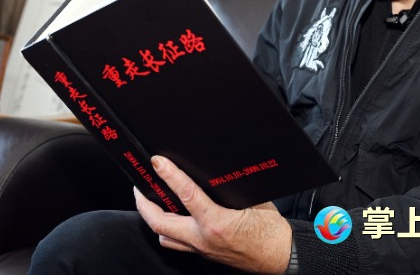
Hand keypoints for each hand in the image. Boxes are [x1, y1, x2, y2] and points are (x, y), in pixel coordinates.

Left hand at [134, 155, 291, 273]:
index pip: (185, 195)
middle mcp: (204, 239)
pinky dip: (170, 230)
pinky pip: (178, 244)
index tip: (157, 162)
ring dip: (154, 220)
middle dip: (144, 204)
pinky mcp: (205, 254)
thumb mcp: (254, 201)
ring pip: (164, 237)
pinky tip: (173, 218)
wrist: (280, 256)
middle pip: (160, 223)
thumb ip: (231, 188)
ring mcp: (202, 249)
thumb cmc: (271, 232)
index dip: (169, 176)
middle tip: (139, 186)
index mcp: (217, 223)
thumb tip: (215, 172)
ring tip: (151, 203)